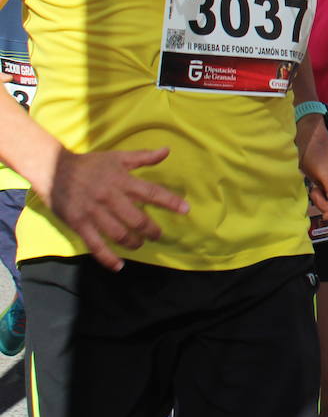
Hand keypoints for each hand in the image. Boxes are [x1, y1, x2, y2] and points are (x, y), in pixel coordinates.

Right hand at [46, 147, 188, 271]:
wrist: (53, 169)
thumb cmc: (91, 164)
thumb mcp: (117, 157)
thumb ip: (143, 157)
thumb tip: (167, 151)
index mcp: (122, 181)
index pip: (151, 192)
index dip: (170, 201)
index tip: (186, 210)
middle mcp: (110, 198)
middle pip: (137, 219)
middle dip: (152, 230)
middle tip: (158, 235)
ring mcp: (94, 213)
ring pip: (118, 234)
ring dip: (133, 243)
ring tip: (139, 243)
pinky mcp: (79, 224)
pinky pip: (95, 245)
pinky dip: (108, 258)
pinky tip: (119, 266)